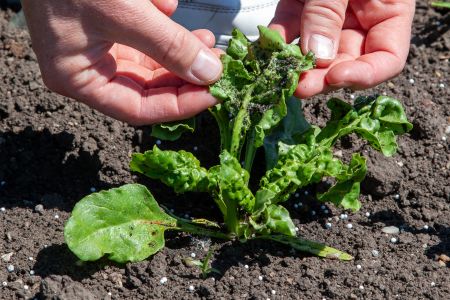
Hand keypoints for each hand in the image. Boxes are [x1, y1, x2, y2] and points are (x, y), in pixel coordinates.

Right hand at [21, 0, 222, 124]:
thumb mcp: (123, 12)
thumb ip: (168, 45)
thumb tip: (208, 74)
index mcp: (78, 78)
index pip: (137, 109)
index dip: (179, 105)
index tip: (213, 94)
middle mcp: (88, 68)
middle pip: (147, 87)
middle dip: (184, 76)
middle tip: (216, 66)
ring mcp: (98, 45)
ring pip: (149, 61)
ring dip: (179, 50)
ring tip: (207, 40)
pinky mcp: (109, 23)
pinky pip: (143, 34)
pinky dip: (162, 24)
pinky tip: (168, 7)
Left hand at [270, 0, 414, 97]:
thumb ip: (330, 12)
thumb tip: (318, 56)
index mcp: (388, 13)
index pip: (386, 60)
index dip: (364, 75)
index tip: (336, 78)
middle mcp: (358, 22)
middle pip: (343, 62)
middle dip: (320, 78)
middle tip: (298, 85)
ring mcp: (326, 17)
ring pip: (312, 52)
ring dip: (294, 65)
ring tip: (279, 71)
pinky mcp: (297, 7)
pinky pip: (286, 29)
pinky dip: (274, 40)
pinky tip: (264, 48)